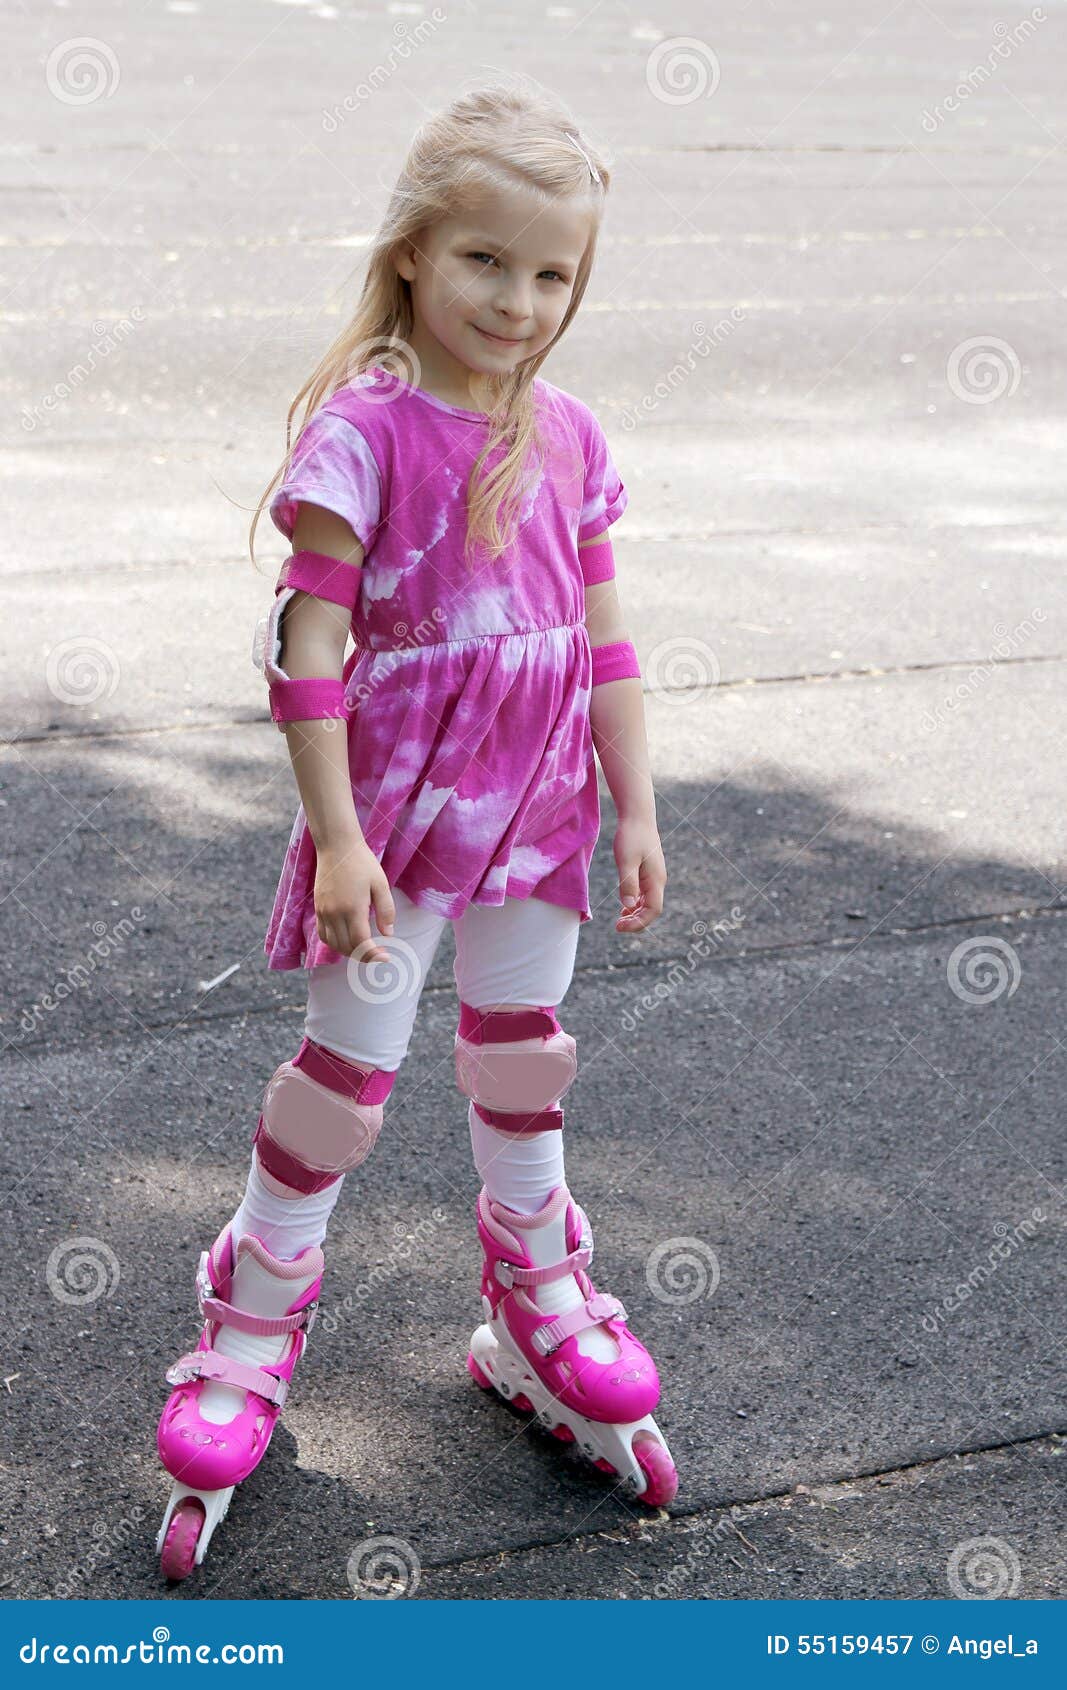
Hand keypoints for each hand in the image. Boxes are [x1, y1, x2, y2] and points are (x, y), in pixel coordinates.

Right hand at [313, 838, 395, 963]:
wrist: (337, 846)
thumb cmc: (362, 863)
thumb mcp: (381, 884)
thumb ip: (386, 910)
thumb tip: (388, 934)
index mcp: (352, 908)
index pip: (361, 943)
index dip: (373, 954)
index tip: (385, 957)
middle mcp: (335, 913)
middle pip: (347, 947)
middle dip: (363, 955)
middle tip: (378, 953)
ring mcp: (323, 911)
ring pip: (333, 944)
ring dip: (348, 951)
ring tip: (364, 948)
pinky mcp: (318, 908)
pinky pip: (323, 934)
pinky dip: (334, 943)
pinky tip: (346, 940)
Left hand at [613, 815, 665, 933]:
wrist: (637, 817)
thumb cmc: (631, 836)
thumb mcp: (626, 861)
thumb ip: (628, 883)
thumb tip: (629, 906)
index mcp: (655, 880)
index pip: (653, 911)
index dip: (638, 923)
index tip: (620, 926)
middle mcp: (658, 881)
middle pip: (652, 910)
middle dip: (636, 921)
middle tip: (617, 926)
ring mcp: (654, 877)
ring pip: (649, 903)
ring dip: (636, 914)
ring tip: (620, 920)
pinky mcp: (648, 872)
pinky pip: (645, 894)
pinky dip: (636, 903)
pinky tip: (625, 906)